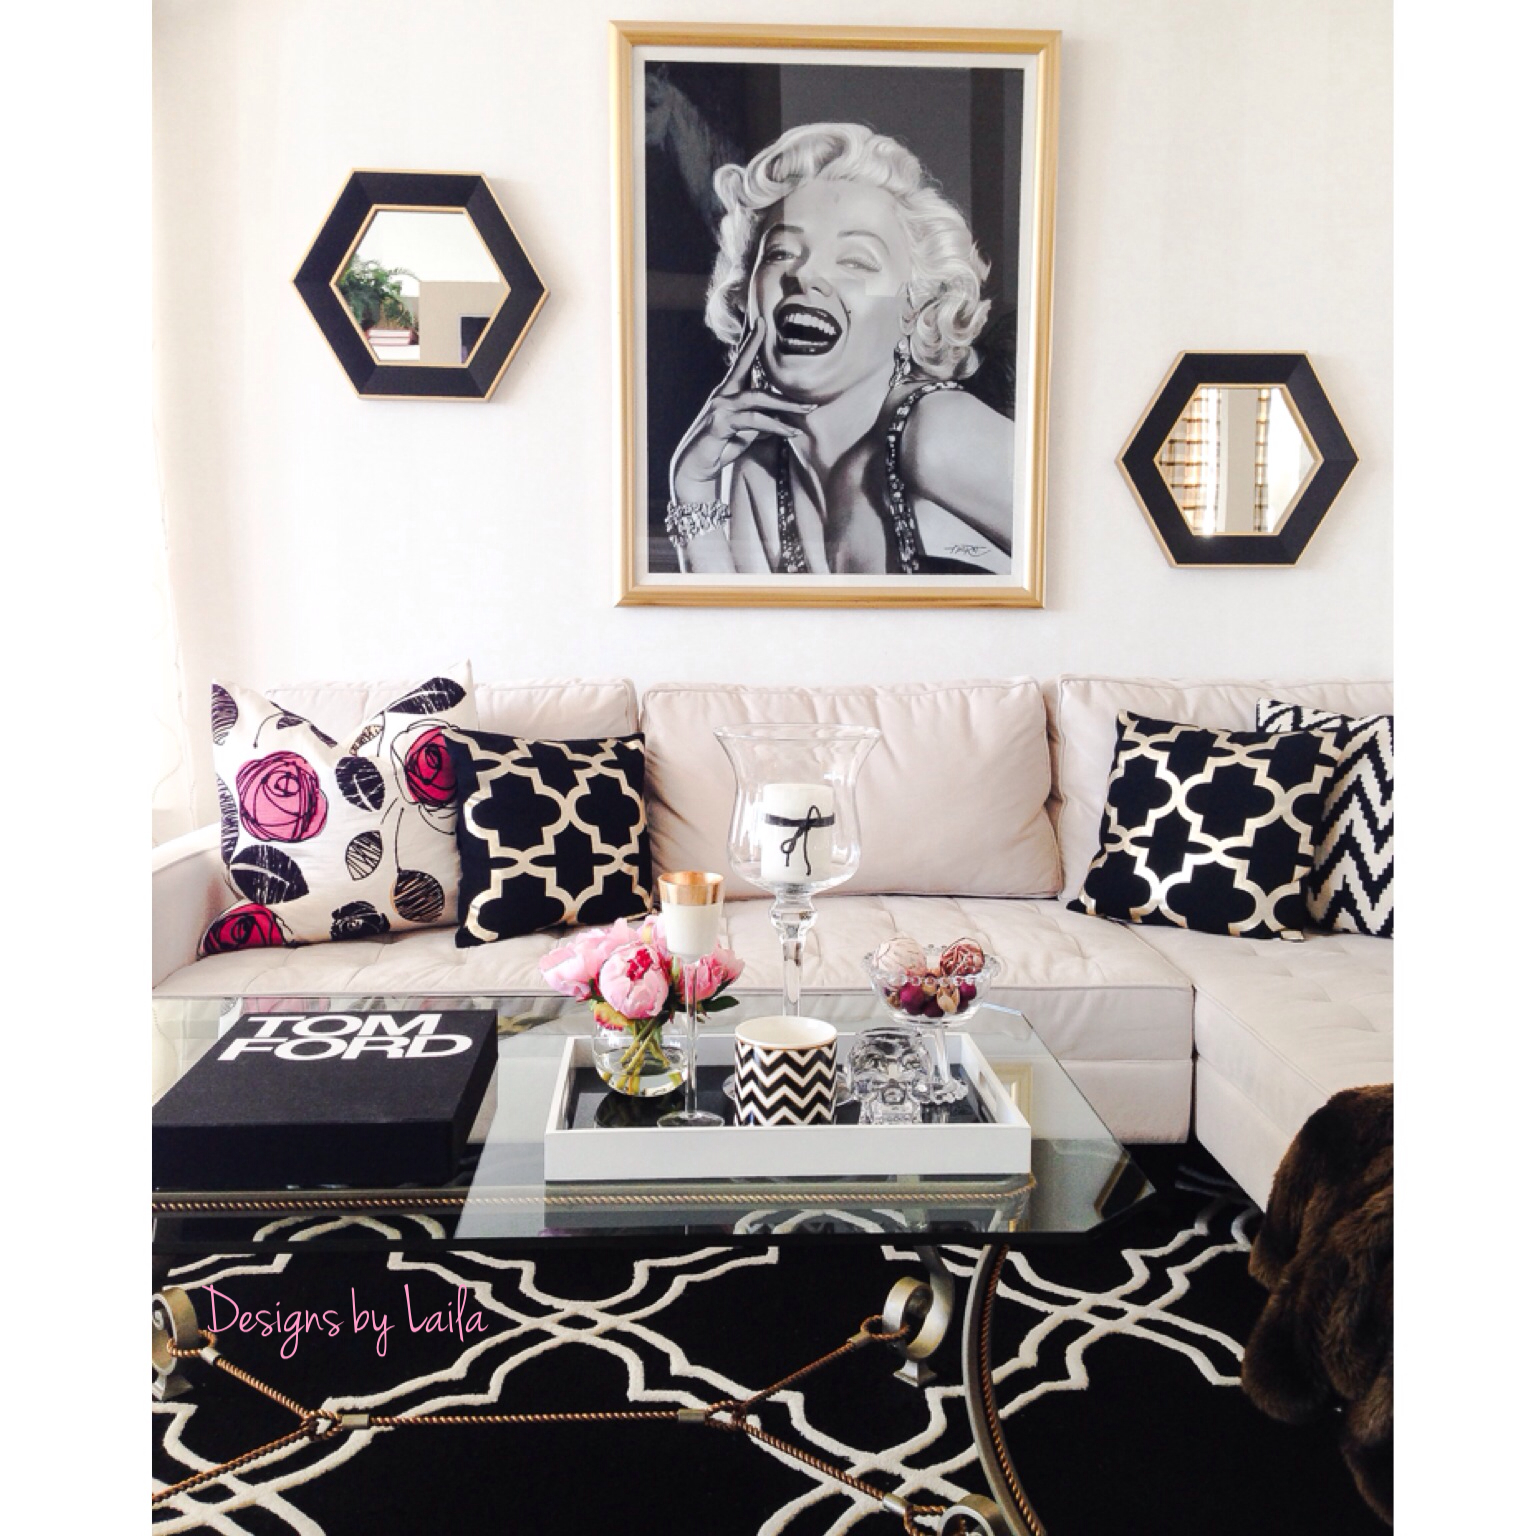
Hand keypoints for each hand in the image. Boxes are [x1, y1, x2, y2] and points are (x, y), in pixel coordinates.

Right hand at [669, 320, 815, 500]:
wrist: (696, 466)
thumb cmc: (721, 446)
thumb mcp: (746, 430)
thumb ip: (762, 418)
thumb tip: (784, 416)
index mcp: (729, 391)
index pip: (740, 360)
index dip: (749, 339)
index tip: (760, 319)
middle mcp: (723, 394)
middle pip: (743, 364)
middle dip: (756, 344)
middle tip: (768, 324)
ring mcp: (720, 408)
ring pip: (756, 397)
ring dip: (785, 403)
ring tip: (808, 408)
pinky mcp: (719, 424)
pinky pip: (753, 421)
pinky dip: (775, 426)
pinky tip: (791, 431)